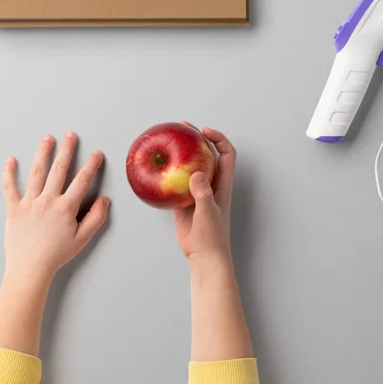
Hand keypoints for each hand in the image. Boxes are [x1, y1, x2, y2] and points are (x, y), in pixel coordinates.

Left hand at [0, 133, 110, 284]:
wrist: (30, 268)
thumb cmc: (56, 255)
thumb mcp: (82, 239)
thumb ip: (95, 218)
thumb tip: (104, 200)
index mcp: (65, 208)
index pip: (82, 181)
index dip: (91, 165)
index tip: (96, 154)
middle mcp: (47, 201)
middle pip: (59, 169)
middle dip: (67, 150)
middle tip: (70, 135)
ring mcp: (29, 203)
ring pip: (37, 172)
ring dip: (43, 153)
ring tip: (47, 139)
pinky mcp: (13, 209)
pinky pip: (9, 187)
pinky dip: (8, 173)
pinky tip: (11, 160)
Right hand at [173, 125, 236, 265]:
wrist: (204, 256)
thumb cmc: (212, 237)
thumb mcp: (209, 213)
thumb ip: (203, 194)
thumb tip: (196, 174)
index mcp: (222, 184)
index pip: (226, 154)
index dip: (218, 139)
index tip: (204, 131)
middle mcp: (211, 185)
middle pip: (206, 155)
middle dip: (197, 139)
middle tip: (182, 127)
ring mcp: (197, 193)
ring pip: (190, 167)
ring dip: (181, 154)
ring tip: (168, 141)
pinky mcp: (184, 202)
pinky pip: (175, 183)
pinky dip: (168, 174)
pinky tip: (156, 168)